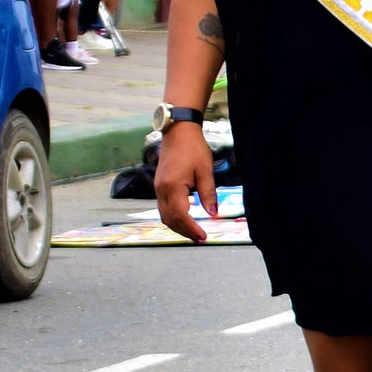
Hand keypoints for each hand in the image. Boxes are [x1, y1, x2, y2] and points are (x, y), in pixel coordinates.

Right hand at [153, 122, 215, 241]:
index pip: (180, 216)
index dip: (192, 229)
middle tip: (200, 239)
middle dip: (185, 231)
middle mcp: (161, 190)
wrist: (178, 133)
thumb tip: (213, 214)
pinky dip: (174, 217)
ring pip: (164, 215)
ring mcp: (158, 188)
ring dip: (178, 226)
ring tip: (194, 232)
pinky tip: (186, 219)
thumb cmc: (193, 149)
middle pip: (170, 219)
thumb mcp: (205, 171)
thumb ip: (208, 194)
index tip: (203, 237)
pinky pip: (164, 207)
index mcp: (172, 187)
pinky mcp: (159, 186)